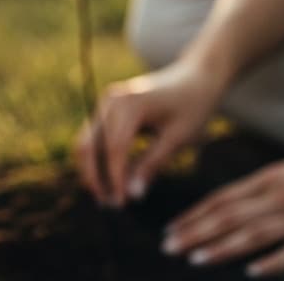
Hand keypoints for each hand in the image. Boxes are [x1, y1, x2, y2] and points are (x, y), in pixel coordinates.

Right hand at [74, 58, 224, 206]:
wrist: (196, 78)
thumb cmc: (193, 107)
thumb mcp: (178, 138)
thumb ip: (152, 164)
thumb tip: (132, 194)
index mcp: (130, 104)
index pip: (113, 150)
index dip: (114, 180)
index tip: (120, 204)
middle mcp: (111, 100)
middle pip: (89, 145)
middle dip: (95, 177)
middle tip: (108, 205)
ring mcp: (106, 101)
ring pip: (87, 142)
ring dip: (93, 170)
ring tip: (108, 196)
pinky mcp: (107, 107)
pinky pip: (95, 136)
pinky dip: (99, 159)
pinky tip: (111, 179)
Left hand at [163, 134, 283, 275]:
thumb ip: (271, 187)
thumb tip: (242, 203)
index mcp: (273, 177)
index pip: (223, 198)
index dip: (195, 214)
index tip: (172, 227)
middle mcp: (283, 196)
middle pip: (229, 217)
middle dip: (196, 232)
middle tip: (169, 246)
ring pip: (252, 235)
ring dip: (220, 248)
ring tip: (195, 258)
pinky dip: (271, 262)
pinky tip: (251, 271)